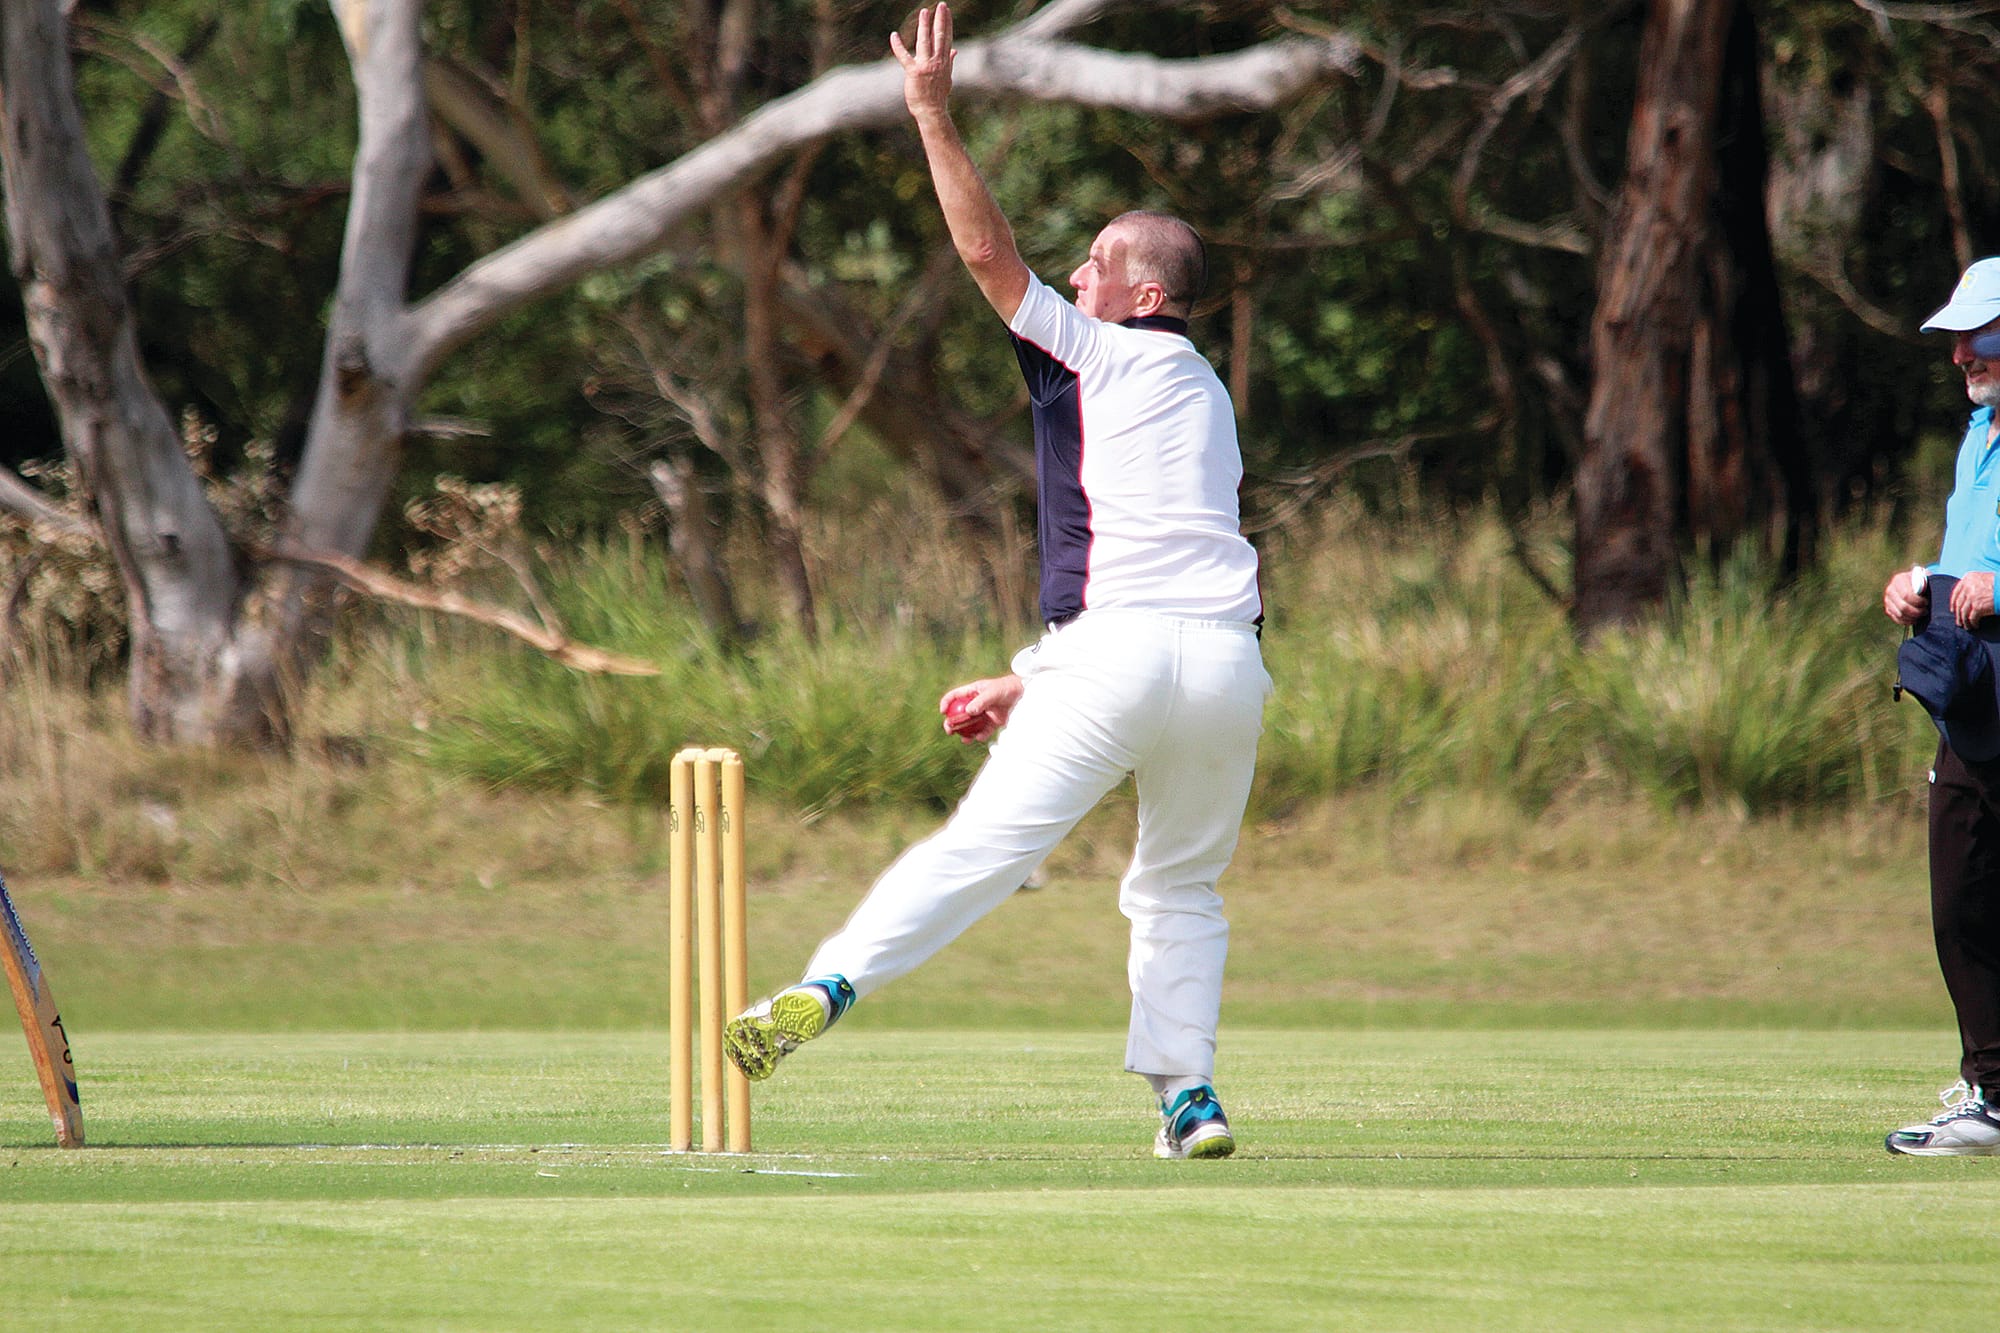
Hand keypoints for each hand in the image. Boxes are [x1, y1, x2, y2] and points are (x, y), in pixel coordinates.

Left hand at [890, 3, 953, 121]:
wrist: (932, 111)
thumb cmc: (938, 96)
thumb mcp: (947, 77)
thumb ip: (949, 62)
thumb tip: (955, 50)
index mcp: (944, 62)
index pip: (947, 38)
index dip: (946, 24)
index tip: (946, 11)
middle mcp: (937, 62)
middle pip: (939, 37)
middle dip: (940, 20)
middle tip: (941, 5)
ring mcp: (925, 66)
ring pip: (925, 42)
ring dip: (924, 26)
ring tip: (924, 12)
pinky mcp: (914, 72)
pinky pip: (904, 56)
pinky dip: (898, 45)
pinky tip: (894, 35)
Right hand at [938, 673, 1021, 743]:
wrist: (1025, 694)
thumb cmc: (1007, 688)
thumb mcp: (993, 692)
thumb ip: (981, 702)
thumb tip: (968, 712)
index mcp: (973, 692)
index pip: (955, 696)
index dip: (946, 703)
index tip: (943, 712)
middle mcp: (976, 703)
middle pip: (959, 714)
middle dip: (953, 723)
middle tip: (949, 731)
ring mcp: (984, 713)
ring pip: (971, 725)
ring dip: (966, 733)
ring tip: (964, 740)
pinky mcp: (993, 722)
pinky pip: (984, 731)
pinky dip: (980, 735)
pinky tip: (979, 737)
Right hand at [1885, 567, 1928, 625]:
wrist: (1914, 582)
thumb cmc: (1923, 580)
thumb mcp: (1926, 577)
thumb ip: (1929, 581)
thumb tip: (1936, 589)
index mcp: (1899, 579)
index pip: (1906, 595)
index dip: (1918, 602)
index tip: (1927, 602)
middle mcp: (1890, 590)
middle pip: (1902, 607)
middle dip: (1916, 612)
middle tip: (1925, 611)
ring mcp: (1887, 600)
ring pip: (1899, 614)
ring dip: (1912, 617)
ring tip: (1921, 615)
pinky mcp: (1888, 608)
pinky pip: (1896, 619)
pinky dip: (1906, 621)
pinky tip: (1915, 619)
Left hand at [1952, 570, 1996, 627]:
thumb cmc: (1999, 584)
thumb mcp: (1984, 578)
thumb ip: (1973, 584)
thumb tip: (1966, 596)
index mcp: (1968, 578)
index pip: (1956, 592)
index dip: (1953, 603)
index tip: (1953, 610)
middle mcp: (1967, 587)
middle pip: (1958, 603)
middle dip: (1958, 614)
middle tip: (1959, 621)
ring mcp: (1972, 597)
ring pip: (1963, 612)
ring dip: (1964, 621)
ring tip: (1966, 626)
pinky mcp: (1978, 606)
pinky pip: (1971, 617)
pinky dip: (1972, 623)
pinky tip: (1974, 626)